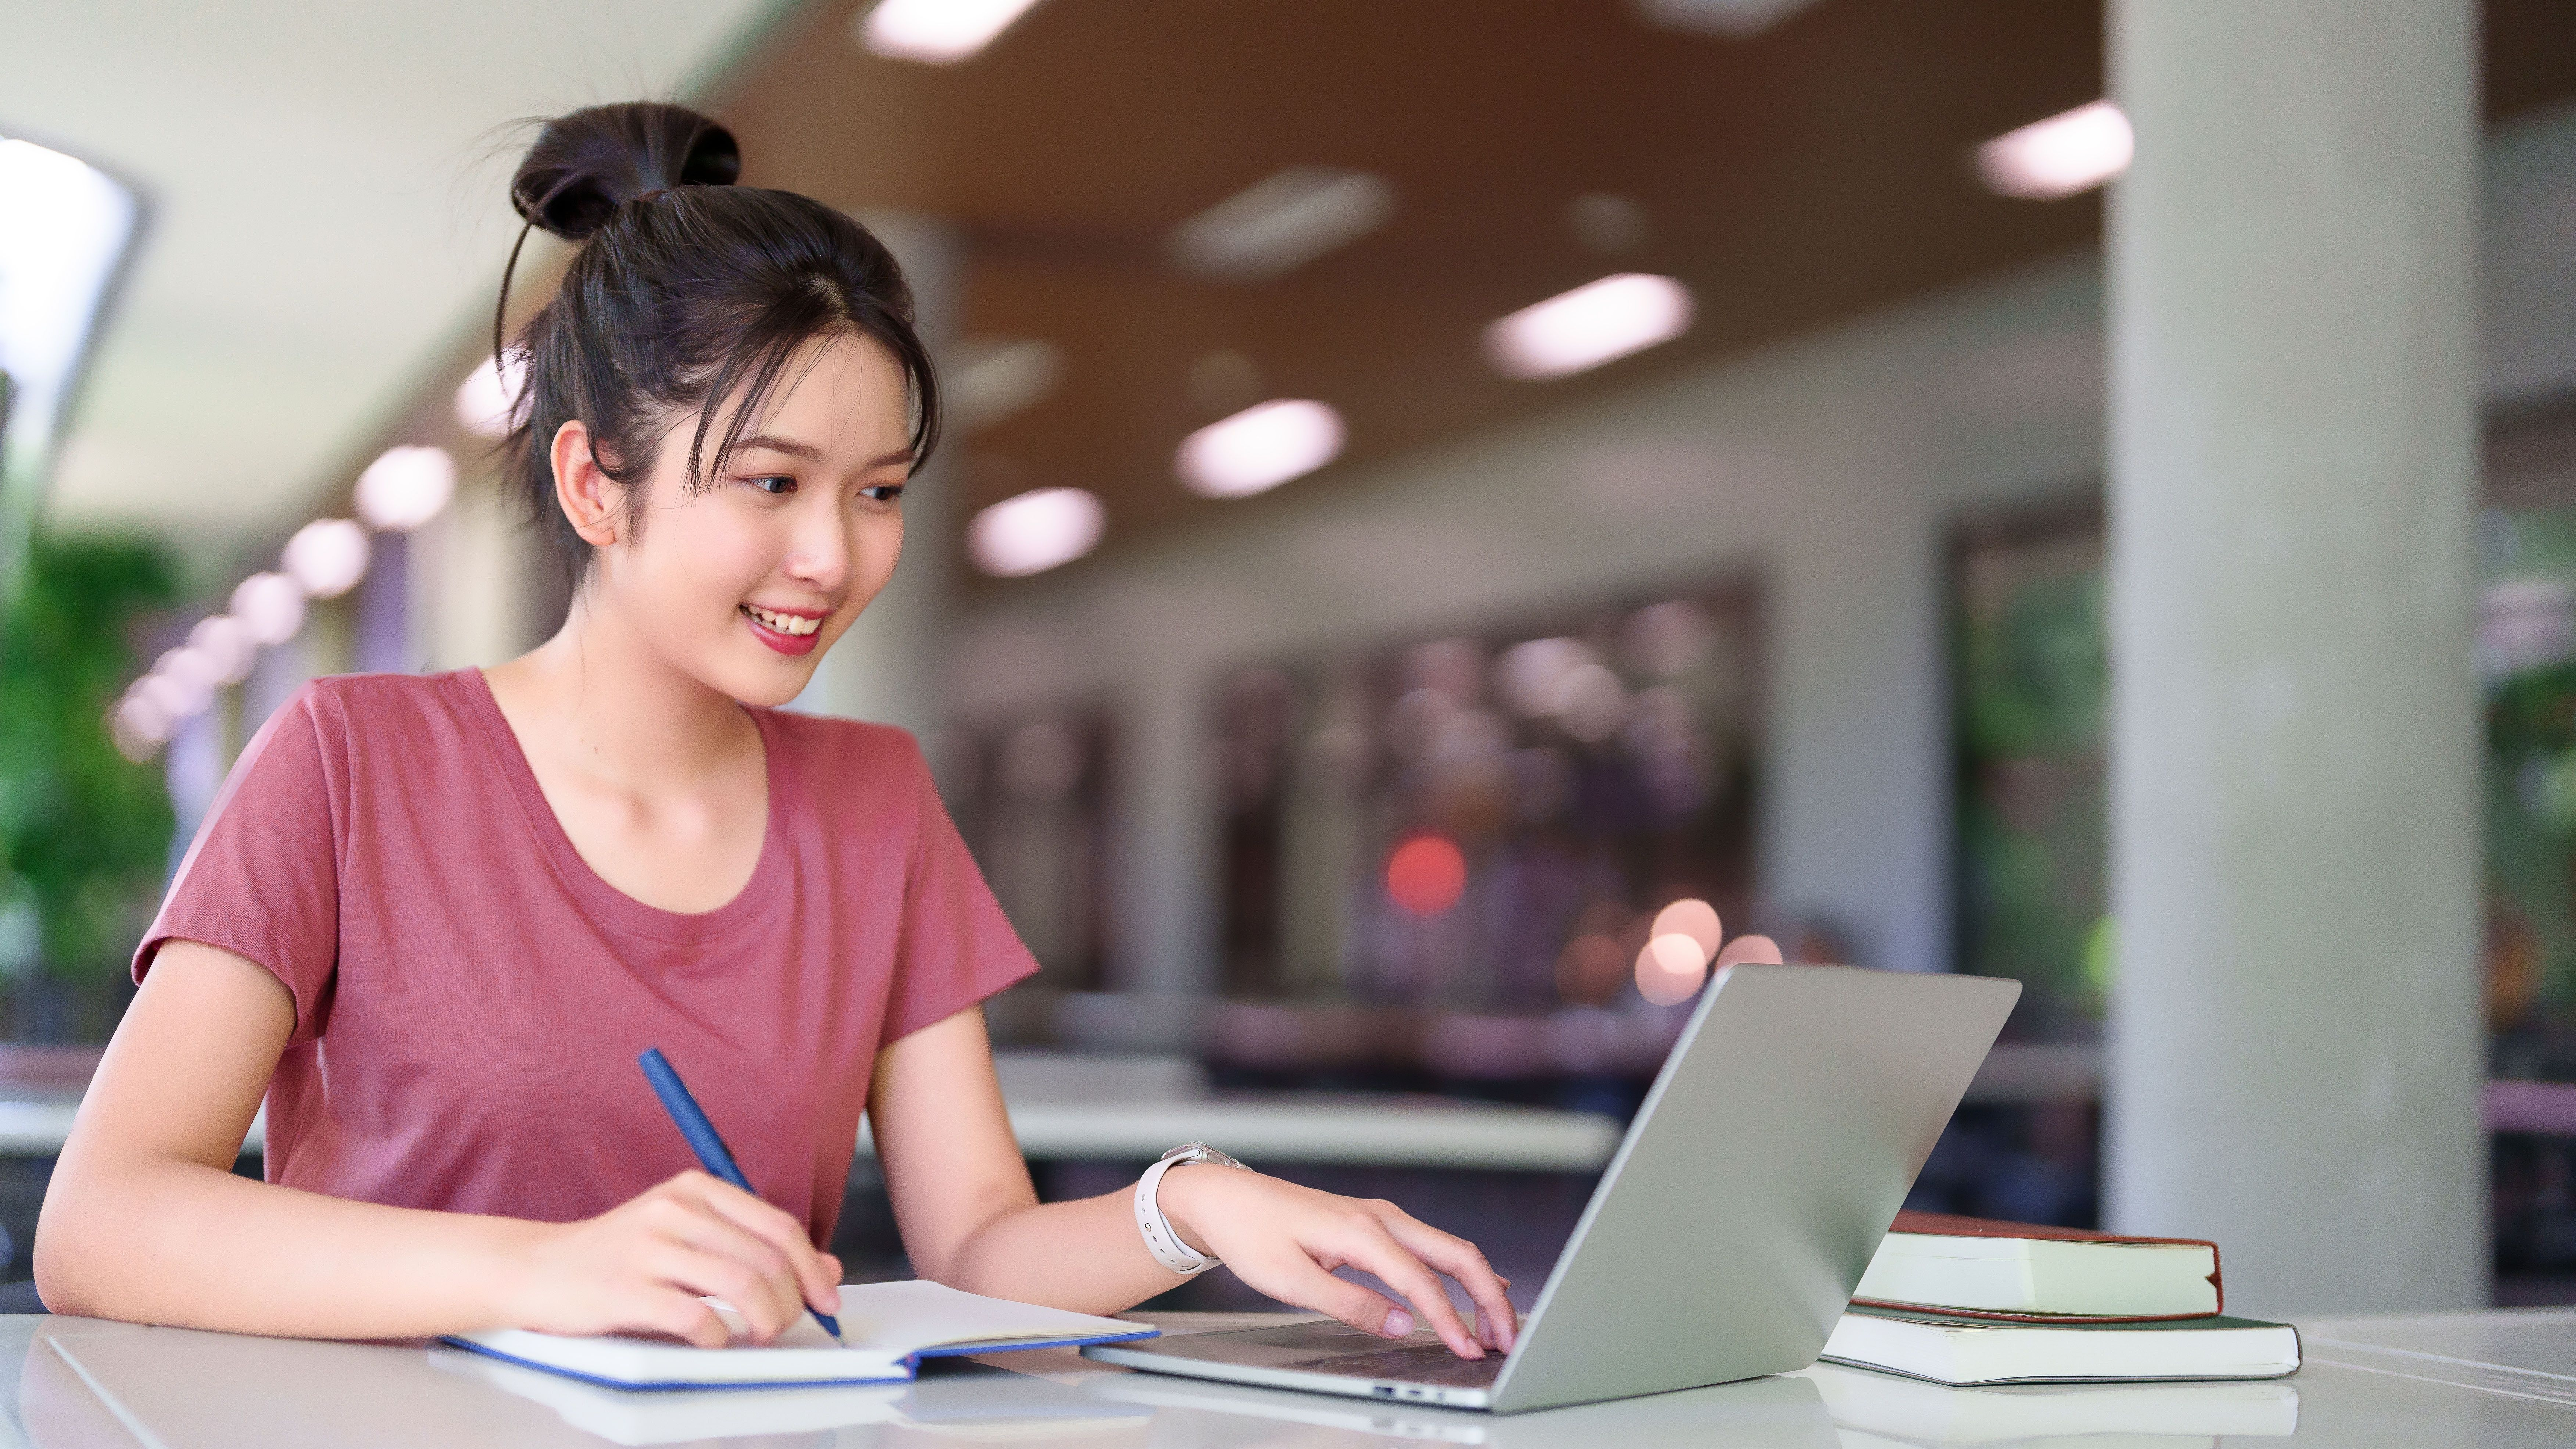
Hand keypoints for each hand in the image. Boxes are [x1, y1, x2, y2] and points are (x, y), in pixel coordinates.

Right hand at [499, 1170, 841, 1346]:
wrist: (538, 1268)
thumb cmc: (620, 1256)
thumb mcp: (689, 1237)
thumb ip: (754, 1248)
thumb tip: (828, 1271)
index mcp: (696, 1189)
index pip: (778, 1226)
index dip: (812, 1267)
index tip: (827, 1299)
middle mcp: (676, 1209)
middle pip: (766, 1259)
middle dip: (792, 1301)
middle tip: (788, 1325)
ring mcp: (649, 1248)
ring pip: (742, 1285)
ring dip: (765, 1320)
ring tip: (760, 1335)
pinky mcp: (626, 1289)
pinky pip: (696, 1317)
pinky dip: (718, 1336)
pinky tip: (715, 1340)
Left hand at [1155, 1168, 1516, 1359]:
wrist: (1227, 1198)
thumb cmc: (1251, 1234)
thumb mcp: (1289, 1280)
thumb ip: (1349, 1303)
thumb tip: (1403, 1324)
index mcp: (1361, 1231)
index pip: (1421, 1280)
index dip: (1450, 1319)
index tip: (1468, 1350)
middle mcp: (1380, 1217)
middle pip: (1456, 1254)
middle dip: (1489, 1296)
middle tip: (1507, 1338)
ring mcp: (1381, 1217)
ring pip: (1448, 1248)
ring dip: (1478, 1285)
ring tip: (1496, 1326)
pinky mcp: (1375, 1224)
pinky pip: (1431, 1246)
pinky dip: (1458, 1271)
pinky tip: (1474, 1290)